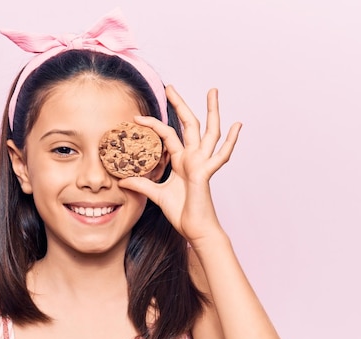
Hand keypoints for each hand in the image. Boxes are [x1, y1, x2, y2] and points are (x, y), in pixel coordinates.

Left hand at [119, 86, 241, 243]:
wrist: (195, 229)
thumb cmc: (182, 213)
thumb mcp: (156, 195)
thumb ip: (142, 184)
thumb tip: (122, 180)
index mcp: (182, 160)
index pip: (167, 135)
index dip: (153, 124)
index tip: (137, 117)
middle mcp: (193, 158)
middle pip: (188, 124)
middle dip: (180, 104)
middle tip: (171, 86)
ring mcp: (202, 164)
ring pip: (209, 132)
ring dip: (211, 111)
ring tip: (213, 91)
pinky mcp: (206, 173)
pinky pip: (221, 155)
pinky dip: (230, 140)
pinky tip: (237, 125)